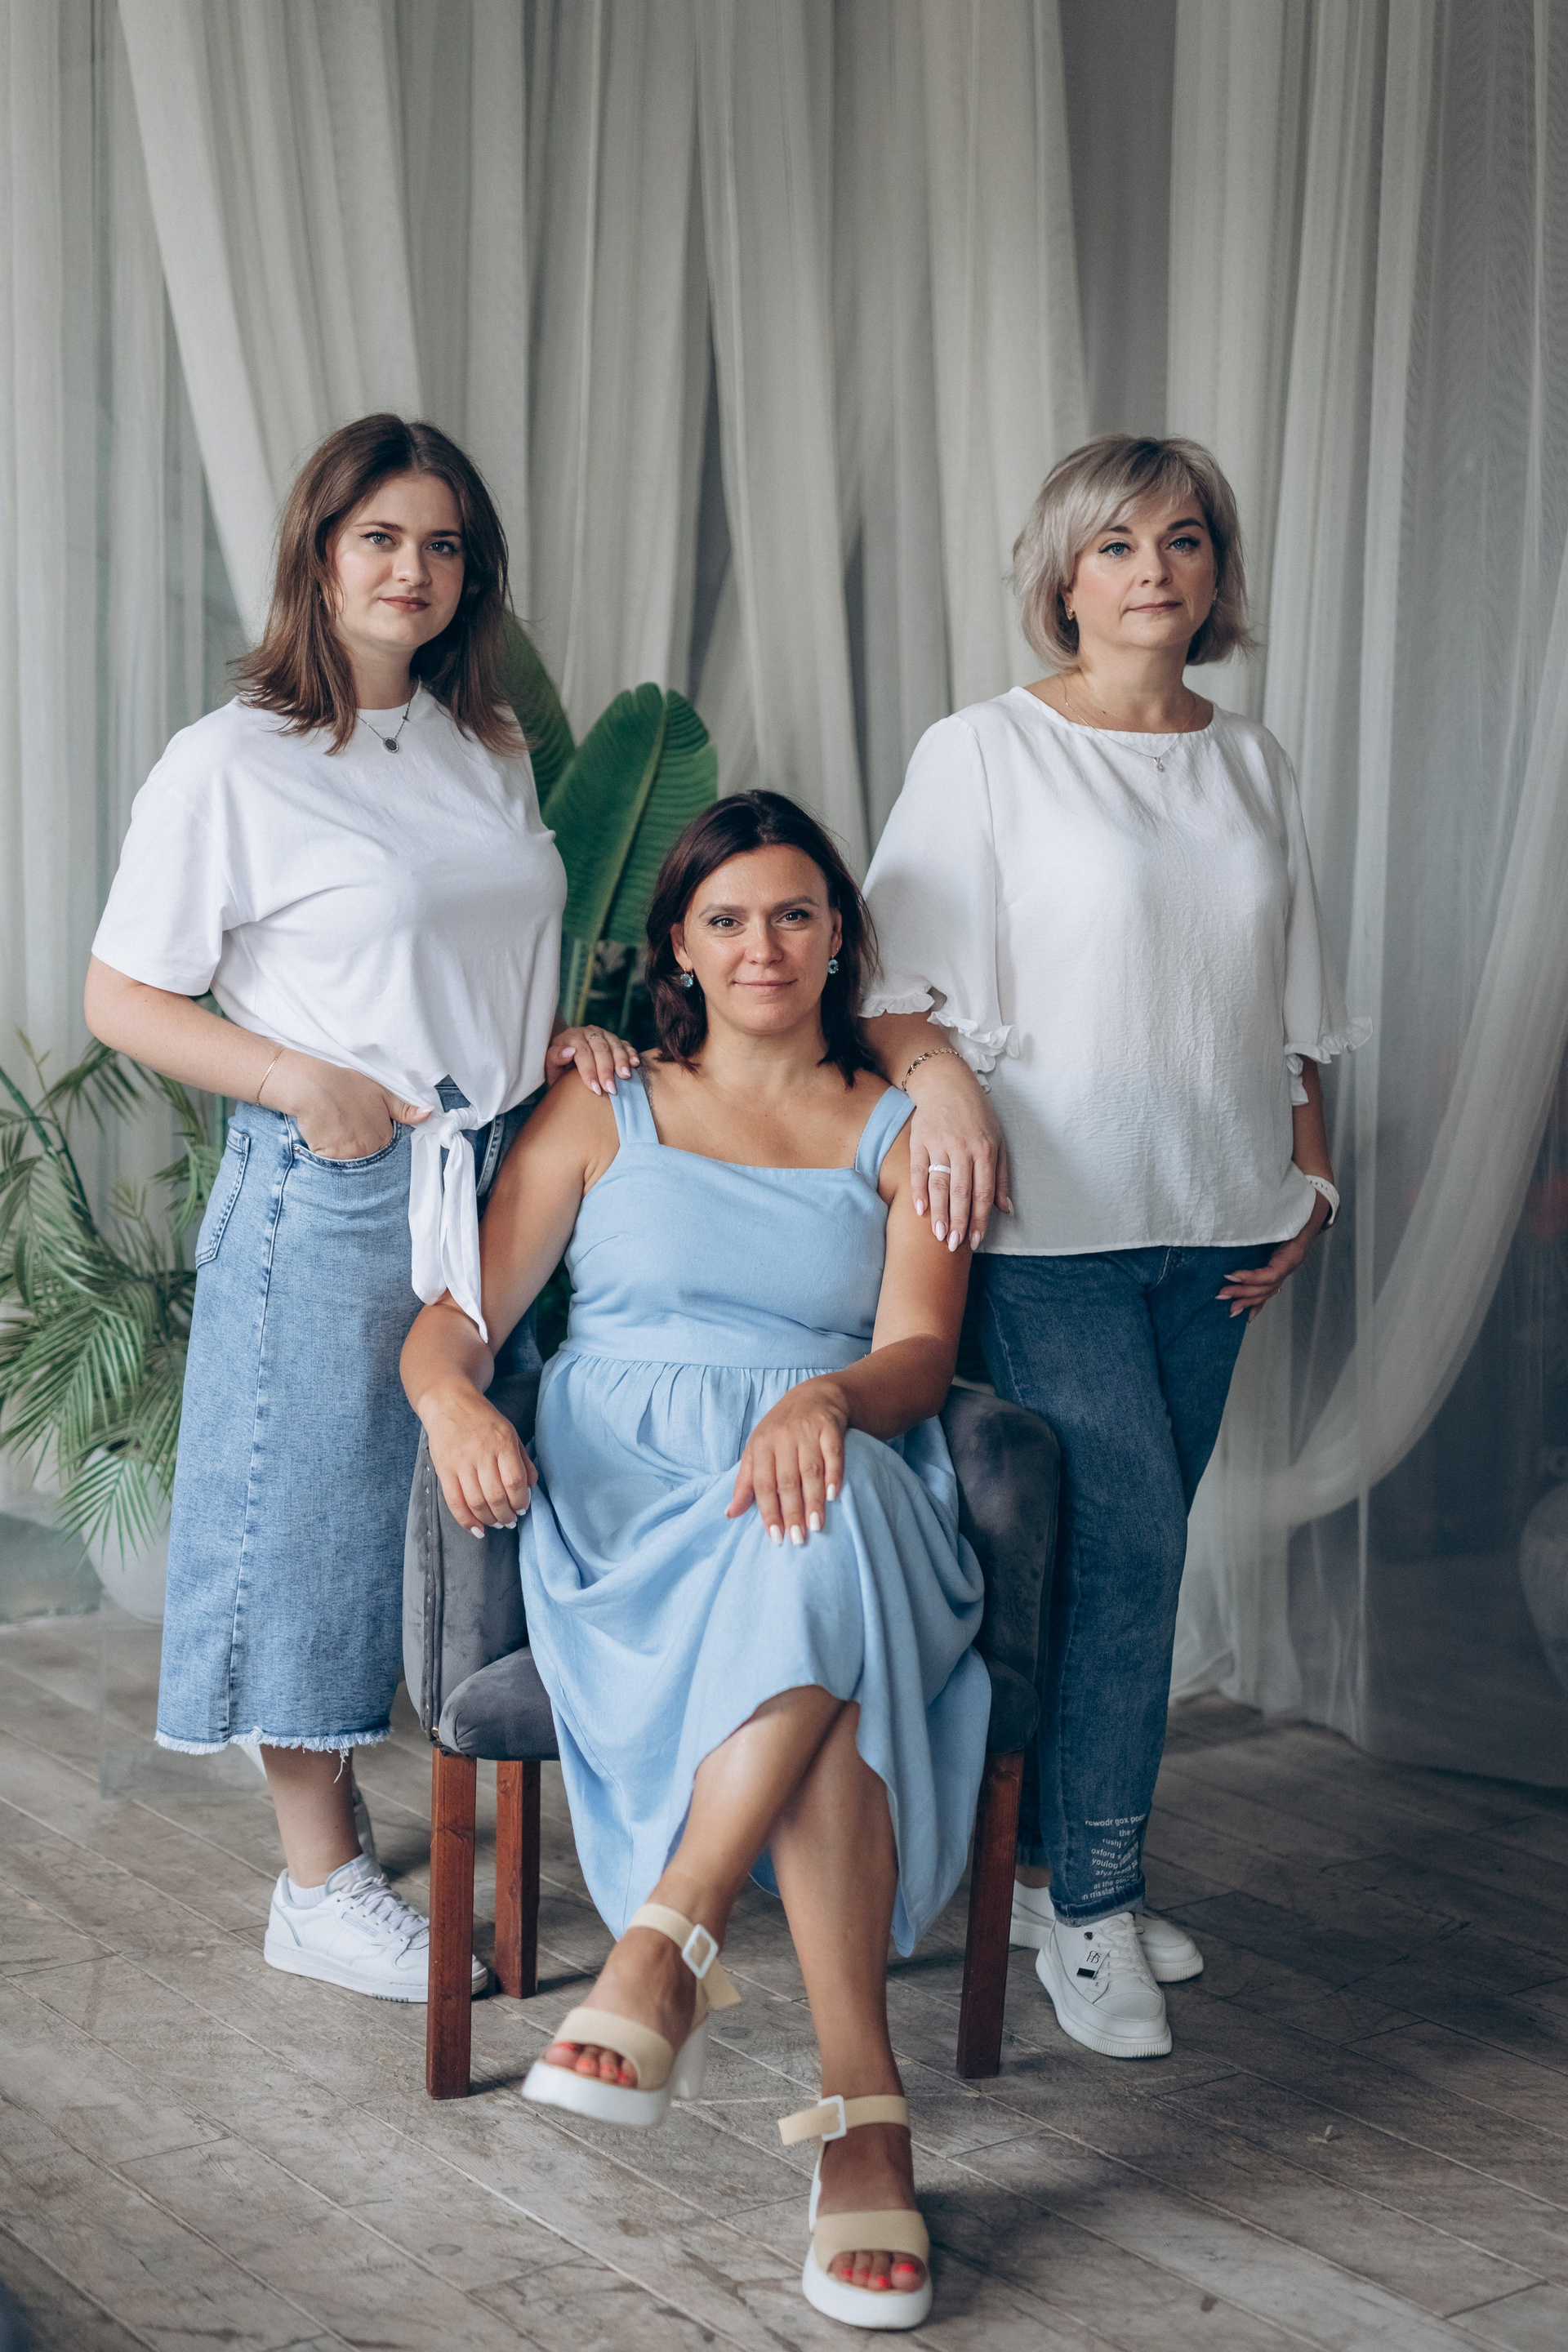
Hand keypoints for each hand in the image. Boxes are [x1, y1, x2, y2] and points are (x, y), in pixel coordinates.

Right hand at [266, 1050, 429, 1159]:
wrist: (313, 1086)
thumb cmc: (345, 1085)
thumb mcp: (380, 1092)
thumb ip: (404, 1109)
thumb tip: (429, 1114)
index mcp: (384, 1135)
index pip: (383, 1149)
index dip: (371, 1138)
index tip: (360, 1127)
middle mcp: (370, 1149)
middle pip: (367, 1158)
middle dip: (358, 1147)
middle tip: (345, 1128)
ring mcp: (350, 1155)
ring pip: (350, 1163)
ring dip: (343, 1153)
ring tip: (334, 1130)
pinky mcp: (330, 1158)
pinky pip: (331, 1165)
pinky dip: (327, 1154)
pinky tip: (324, 1135)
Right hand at [422, 1382, 537, 1534]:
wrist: (448, 1402)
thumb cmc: (483, 1419)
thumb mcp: (510, 1432)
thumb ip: (523, 1460)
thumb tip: (531, 1488)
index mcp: (502, 1442)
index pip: (515, 1481)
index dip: (521, 1501)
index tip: (523, 1509)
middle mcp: (481, 1452)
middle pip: (496, 1496)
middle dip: (506, 1516)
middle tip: (510, 1521)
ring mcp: (460, 1462)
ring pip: (476, 1502)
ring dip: (489, 1520)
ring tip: (496, 1523)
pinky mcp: (443, 1469)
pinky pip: (454, 1501)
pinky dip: (466, 1520)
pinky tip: (477, 1528)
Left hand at [546, 1025, 638, 1094]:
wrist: (566, 1062)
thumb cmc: (558, 1068)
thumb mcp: (550, 1066)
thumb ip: (554, 1057)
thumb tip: (569, 1051)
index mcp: (571, 1036)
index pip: (582, 1052)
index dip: (589, 1070)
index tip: (595, 1089)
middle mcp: (588, 1032)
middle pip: (600, 1048)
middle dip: (606, 1070)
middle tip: (611, 1089)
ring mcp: (603, 1034)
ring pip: (615, 1045)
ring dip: (621, 1061)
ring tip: (625, 1076)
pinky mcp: (615, 1040)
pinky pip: (625, 1045)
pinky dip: (631, 1054)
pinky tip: (635, 1064)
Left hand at [727, 1377, 847, 1545]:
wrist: (815, 1395)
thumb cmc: (780, 1430)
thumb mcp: (757, 1450)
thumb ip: (746, 1482)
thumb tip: (730, 1514)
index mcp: (761, 1444)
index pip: (763, 1483)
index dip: (768, 1511)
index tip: (775, 1537)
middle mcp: (783, 1437)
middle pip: (787, 1480)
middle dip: (792, 1512)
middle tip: (798, 1539)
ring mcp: (807, 1430)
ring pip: (810, 1469)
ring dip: (813, 1499)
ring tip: (816, 1525)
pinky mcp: (830, 1426)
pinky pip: (833, 1453)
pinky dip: (834, 1474)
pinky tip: (833, 1495)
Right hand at [905, 1060, 1012, 1250]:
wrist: (946, 1083)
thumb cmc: (976, 1114)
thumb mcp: (998, 1141)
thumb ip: (1001, 1176)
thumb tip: (1006, 1209)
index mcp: (985, 1150)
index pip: (983, 1192)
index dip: (979, 1219)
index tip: (975, 1241)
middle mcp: (963, 1148)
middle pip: (961, 1192)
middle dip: (957, 1222)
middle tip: (953, 1246)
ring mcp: (940, 1144)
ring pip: (940, 1184)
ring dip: (938, 1212)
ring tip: (937, 1235)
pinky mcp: (919, 1140)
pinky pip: (918, 1170)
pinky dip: (918, 1191)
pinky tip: (920, 1210)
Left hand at [1218, 1195, 1330, 1319]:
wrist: (1313, 1210)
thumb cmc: (1297, 1209)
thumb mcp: (1286, 1213)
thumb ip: (1268, 1219)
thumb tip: (1243, 1218)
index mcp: (1292, 1253)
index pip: (1272, 1273)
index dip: (1252, 1277)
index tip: (1230, 1275)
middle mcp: (1290, 1264)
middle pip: (1267, 1286)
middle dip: (1244, 1292)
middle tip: (1222, 1293)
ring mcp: (1286, 1269)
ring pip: (1268, 1291)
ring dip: (1247, 1300)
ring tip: (1229, 1308)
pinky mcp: (1280, 1270)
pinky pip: (1269, 1290)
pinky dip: (1258, 1304)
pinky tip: (1247, 1316)